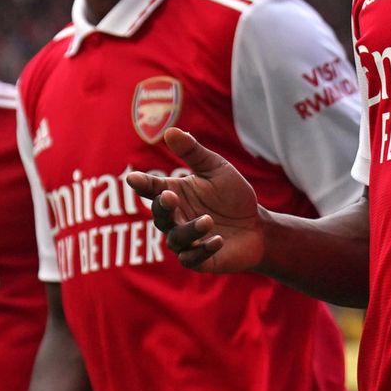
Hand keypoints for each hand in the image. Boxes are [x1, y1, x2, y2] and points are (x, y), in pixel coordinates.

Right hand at [124, 128, 264, 273]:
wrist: (258, 226)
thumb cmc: (233, 195)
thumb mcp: (216, 168)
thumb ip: (193, 152)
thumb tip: (170, 130)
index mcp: (175, 193)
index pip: (152, 189)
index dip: (142, 184)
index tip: (132, 179)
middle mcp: (176, 218)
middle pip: (159, 215)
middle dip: (162, 207)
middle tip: (170, 197)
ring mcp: (186, 240)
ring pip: (175, 239)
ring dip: (189, 230)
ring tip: (207, 220)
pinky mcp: (200, 259)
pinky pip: (192, 259)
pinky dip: (202, 250)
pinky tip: (218, 240)